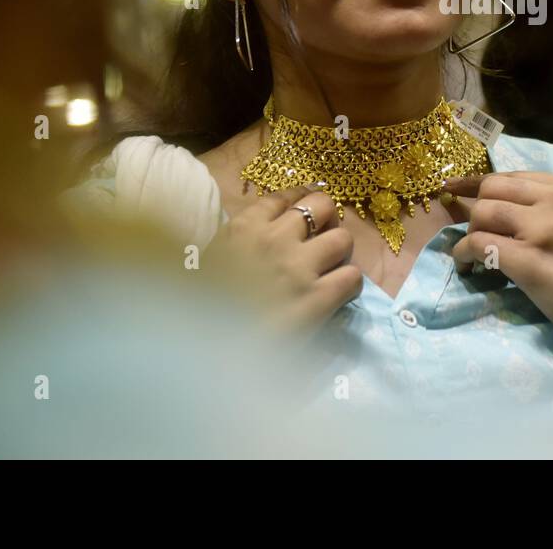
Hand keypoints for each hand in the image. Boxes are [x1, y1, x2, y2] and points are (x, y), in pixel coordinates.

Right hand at [206, 185, 362, 334]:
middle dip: (328, 220)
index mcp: (242, 229)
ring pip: (343, 239)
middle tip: (323, 239)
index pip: (283, 197)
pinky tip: (338, 296)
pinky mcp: (317, 298)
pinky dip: (349, 285)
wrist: (206, 355)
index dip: (300, 202)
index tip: (307, 214)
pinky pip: (352, 276)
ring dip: (341, 253)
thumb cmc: (200, 312)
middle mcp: (274, 239)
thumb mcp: (209, 265)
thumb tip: (263, 238)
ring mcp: (298, 267)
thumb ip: (238, 245)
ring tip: (332, 268)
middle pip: (322, 205)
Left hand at [445, 171, 552, 373]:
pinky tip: (470, 269)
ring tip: (473, 258)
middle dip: (474, 210)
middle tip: (473, 234)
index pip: (514, 176)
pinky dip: (464, 256)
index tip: (455, 189)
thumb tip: (509, 211)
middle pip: (492, 189)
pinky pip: (478, 245)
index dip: (480, 184)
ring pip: (481, 214)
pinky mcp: (530, 260)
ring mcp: (544, 228)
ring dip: (468, 235)